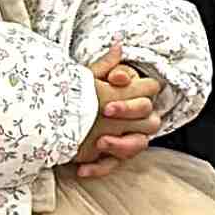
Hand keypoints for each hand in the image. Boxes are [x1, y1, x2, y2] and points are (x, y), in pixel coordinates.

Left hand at [67, 48, 157, 175]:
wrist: (63, 118)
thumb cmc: (83, 93)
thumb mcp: (91, 79)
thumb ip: (105, 66)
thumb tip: (118, 46)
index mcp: (136, 95)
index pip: (150, 88)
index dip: (137, 86)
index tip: (114, 81)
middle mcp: (139, 119)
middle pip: (151, 118)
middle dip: (130, 113)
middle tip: (107, 110)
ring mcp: (127, 139)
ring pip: (139, 144)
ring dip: (122, 145)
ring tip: (100, 142)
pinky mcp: (112, 157)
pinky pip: (112, 166)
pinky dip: (99, 168)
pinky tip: (82, 169)